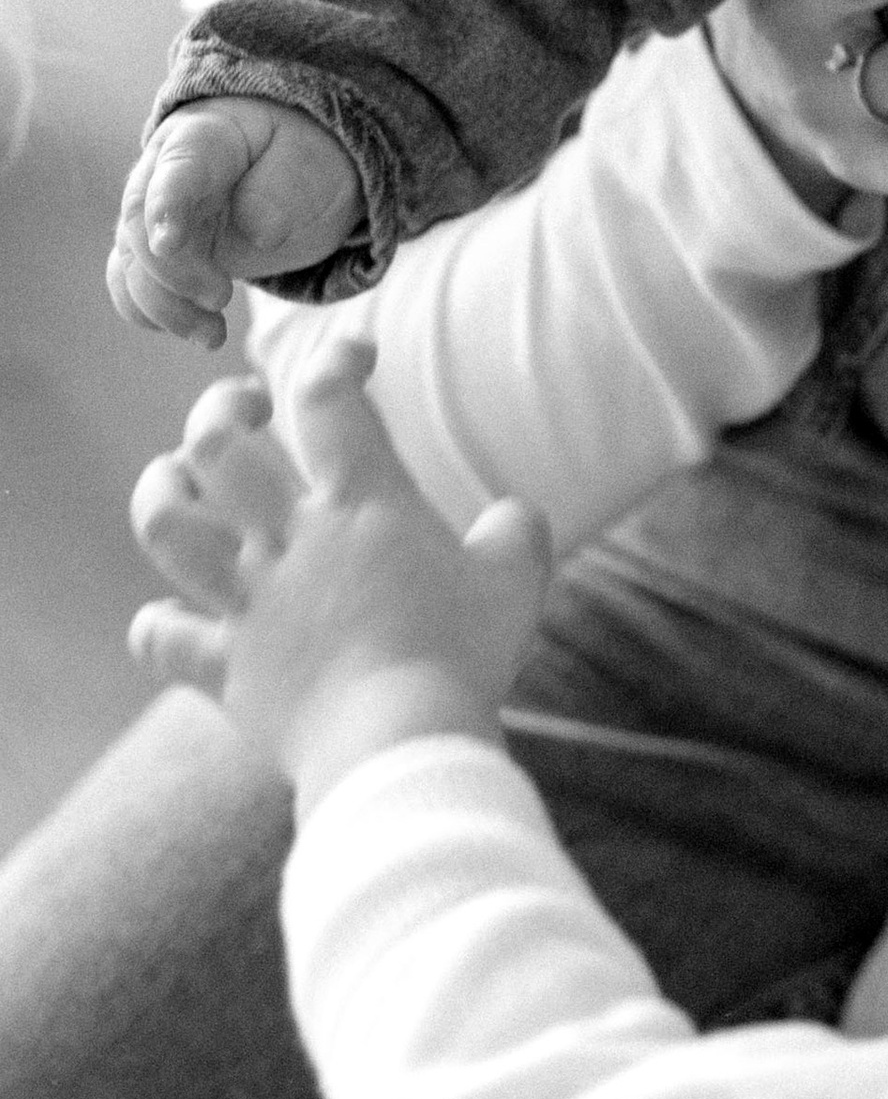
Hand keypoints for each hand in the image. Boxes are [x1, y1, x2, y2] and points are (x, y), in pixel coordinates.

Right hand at [108, 98, 359, 346]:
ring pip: (130, 262)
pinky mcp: (158, 253)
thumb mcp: (312, 164)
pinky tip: (197, 333)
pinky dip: (157, 316)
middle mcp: (163, 173)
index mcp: (204, 137)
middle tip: (220, 298)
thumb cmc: (301, 159)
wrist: (292, 167)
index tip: (167, 244)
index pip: (176, 168)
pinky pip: (133, 286)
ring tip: (214, 335)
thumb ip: (284, 190)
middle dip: (172, 272)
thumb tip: (257, 233)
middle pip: (138, 222)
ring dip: (165, 306)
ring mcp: (154, 215)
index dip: (166, 205)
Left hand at [128, 340, 550, 804]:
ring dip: (161, 491)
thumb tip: (511, 517)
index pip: (330, 398)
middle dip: (221, 409)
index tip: (355, 357)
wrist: (399, 741)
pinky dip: (158, 624)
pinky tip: (170, 618)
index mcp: (361, 504)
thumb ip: (516, 530)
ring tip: (176, 481)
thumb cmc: (465, 653)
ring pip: (166, 524)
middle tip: (244, 409)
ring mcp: (247, 602)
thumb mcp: (518, 578)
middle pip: (216, 443)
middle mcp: (289, 539)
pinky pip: (162, 637)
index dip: (336, 358)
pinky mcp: (226, 668)